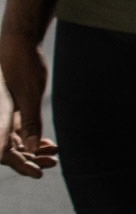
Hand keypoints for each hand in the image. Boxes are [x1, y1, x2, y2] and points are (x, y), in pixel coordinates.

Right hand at [1, 32, 58, 177]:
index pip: (4, 150)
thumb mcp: (30, 94)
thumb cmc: (23, 66)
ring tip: (53, 153)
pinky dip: (30, 137)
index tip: (37, 172)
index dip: (20, 164)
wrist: (18, 41)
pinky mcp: (7, 109)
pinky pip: (15, 130)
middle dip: (28, 159)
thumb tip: (33, 148)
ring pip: (13, 140)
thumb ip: (30, 121)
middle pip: (8, 148)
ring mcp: (0, 114)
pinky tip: (47, 143)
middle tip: (51, 162)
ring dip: (31, 149)